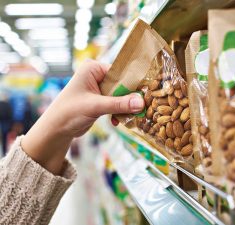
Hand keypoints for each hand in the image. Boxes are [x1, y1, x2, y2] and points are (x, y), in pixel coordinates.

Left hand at [22, 60, 143, 173]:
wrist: (56, 129)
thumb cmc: (69, 112)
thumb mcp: (95, 106)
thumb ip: (119, 104)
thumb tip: (141, 102)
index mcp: (93, 68)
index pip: (120, 72)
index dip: (132, 83)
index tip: (145, 94)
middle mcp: (97, 75)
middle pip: (122, 84)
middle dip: (129, 98)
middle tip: (140, 109)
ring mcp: (99, 88)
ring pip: (121, 95)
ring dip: (124, 107)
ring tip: (128, 117)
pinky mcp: (100, 100)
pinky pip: (116, 103)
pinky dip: (118, 112)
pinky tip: (116, 122)